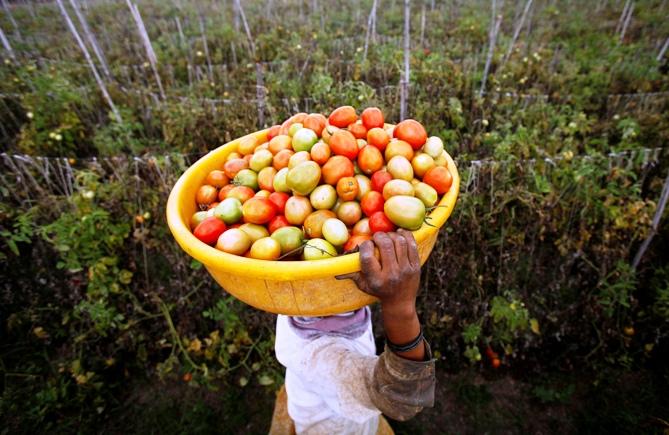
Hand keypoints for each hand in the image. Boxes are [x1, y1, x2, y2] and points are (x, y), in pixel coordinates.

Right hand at [337, 229, 424, 359]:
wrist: (400, 303)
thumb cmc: (377, 290)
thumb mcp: (363, 285)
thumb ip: (351, 274)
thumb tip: (334, 272)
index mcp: (376, 279)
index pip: (368, 257)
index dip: (365, 246)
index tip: (365, 245)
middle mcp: (391, 274)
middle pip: (385, 245)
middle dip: (379, 236)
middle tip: (376, 237)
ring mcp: (406, 270)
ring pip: (399, 242)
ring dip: (391, 235)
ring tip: (387, 237)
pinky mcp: (416, 266)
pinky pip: (412, 244)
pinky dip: (405, 235)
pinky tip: (399, 233)